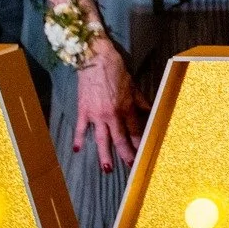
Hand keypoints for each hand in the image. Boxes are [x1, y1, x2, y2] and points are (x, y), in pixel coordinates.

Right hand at [73, 38, 147, 170]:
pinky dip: (78, 139)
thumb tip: (151, 111)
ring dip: (105, 154)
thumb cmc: (116, 70)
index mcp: (127, 108)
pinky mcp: (83, 110)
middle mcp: (112, 114)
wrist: (95, 58)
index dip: (138, 143)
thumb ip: (141, 102)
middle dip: (125, 154)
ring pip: (102, 139)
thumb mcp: (133, 85)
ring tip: (107, 168)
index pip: (135, 131)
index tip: (142, 154)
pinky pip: (80, 128)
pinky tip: (77, 150)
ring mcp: (96, 114)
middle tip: (130, 167)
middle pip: (120, 139)